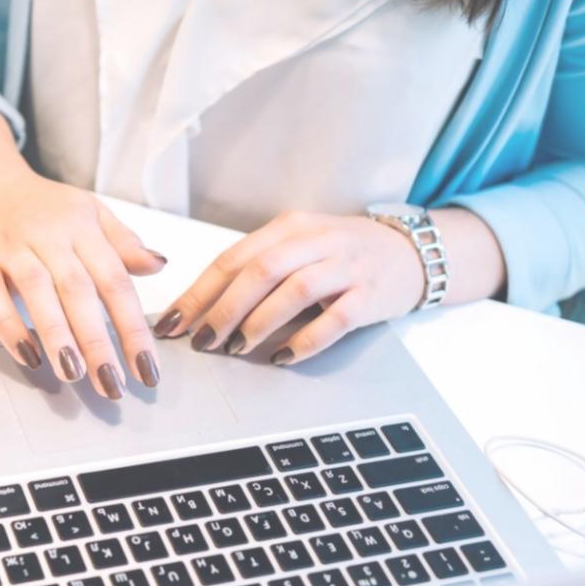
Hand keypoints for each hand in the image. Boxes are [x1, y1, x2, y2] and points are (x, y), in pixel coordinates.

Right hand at [0, 166, 167, 397]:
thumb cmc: (42, 206)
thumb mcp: (90, 212)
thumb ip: (123, 242)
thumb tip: (158, 265)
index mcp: (82, 226)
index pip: (115, 281)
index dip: (133, 327)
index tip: (146, 367)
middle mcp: (48, 237)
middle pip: (78, 291)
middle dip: (97, 342)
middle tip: (111, 383)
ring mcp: (11, 249)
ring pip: (37, 292)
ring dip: (56, 335)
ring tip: (74, 373)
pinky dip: (9, 327)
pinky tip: (28, 355)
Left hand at [154, 211, 424, 364]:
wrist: (411, 253)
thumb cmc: (342, 255)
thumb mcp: (298, 248)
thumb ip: (257, 269)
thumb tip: (202, 308)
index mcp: (289, 228)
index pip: (233, 258)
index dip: (199, 291)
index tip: (173, 321)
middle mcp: (316, 241)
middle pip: (260, 271)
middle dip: (223, 308)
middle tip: (201, 340)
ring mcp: (346, 266)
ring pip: (294, 291)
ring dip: (259, 322)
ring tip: (236, 348)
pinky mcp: (371, 295)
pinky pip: (334, 320)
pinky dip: (304, 341)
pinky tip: (282, 357)